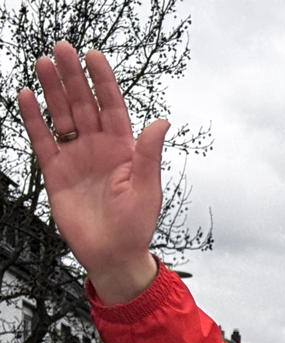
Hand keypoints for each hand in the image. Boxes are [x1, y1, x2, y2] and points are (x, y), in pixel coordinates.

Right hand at [18, 41, 161, 302]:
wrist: (113, 254)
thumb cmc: (136, 224)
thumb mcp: (147, 187)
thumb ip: (148, 153)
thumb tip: (162, 121)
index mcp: (124, 149)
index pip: (112, 106)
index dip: (103, 81)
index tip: (93, 55)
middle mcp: (99, 148)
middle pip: (84, 104)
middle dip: (73, 76)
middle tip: (61, 48)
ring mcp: (77, 157)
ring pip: (62, 115)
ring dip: (53, 90)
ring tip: (42, 63)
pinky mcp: (56, 172)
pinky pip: (42, 139)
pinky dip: (34, 119)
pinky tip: (26, 96)